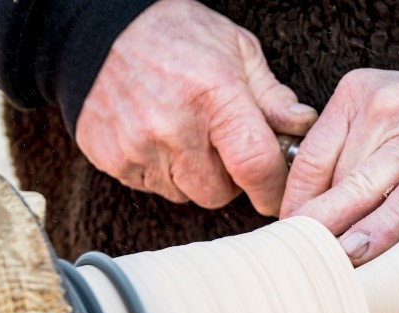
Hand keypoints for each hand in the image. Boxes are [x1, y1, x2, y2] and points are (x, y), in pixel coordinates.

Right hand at [75, 0, 315, 212]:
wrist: (98, 31)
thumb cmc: (175, 35)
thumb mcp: (236, 49)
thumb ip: (271, 94)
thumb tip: (300, 125)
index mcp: (214, 96)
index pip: (255, 166)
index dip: (271, 189)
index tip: (276, 195)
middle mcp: (174, 126)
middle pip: (219, 192)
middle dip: (229, 178)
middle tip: (223, 146)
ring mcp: (138, 146)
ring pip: (186, 192)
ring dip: (195, 175)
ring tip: (188, 136)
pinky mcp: (112, 158)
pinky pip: (152, 186)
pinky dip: (162, 171)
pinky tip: (159, 138)